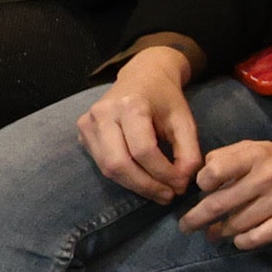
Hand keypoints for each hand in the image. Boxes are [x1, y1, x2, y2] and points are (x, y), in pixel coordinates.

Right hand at [79, 46, 204, 201]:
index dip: (163, 173)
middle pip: (119, 164)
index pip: (143, 150)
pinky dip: (124, 178)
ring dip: (135, 186)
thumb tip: (183, 182)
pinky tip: (143, 180)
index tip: (181, 185)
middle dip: (146, 186)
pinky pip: (102, 165)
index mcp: (129, 104)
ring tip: (159, 192)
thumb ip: (188, 151)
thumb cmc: (165, 99)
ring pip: (107, 169)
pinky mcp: (83, 134)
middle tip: (168, 196)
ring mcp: (88, 123)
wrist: (142, 76)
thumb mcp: (184, 120)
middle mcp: (102, 113)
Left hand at [179, 137, 271, 251]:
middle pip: (218, 204)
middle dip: (196, 219)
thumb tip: (201, 180)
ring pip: (236, 224)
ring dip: (219, 232)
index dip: (202, 183)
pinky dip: (242, 242)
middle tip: (186, 226)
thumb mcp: (255, 148)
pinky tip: (238, 239)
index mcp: (255, 155)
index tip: (203, 189)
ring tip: (213, 234)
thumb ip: (226, 157)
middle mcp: (267, 176)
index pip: (212, 172)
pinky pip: (257, 237)